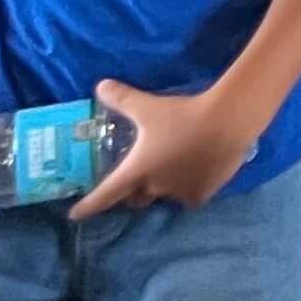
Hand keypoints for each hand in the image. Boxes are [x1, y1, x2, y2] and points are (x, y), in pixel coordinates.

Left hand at [69, 78, 258, 217]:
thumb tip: (100, 85)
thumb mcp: (148, 107)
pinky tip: (194, 175)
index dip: (88, 205)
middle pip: (135, 198)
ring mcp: (178, 193)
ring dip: (162, 188)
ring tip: (171, 171)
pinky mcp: (201, 193)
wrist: (226, 123)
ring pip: (163, 197)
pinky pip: (188, 198)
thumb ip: (123, 99)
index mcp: (136, 171)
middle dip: (133, 191)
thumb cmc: (182, 116)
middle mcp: (154, 187)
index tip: (75, 214)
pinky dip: (187, 190)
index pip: (105, 195)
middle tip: (137, 178)